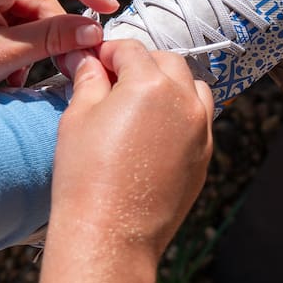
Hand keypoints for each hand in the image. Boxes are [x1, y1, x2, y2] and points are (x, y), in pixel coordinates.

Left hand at [0, 0, 118, 104]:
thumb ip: (50, 40)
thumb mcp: (0, 59)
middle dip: (46, 33)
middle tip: (45, 72)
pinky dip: (12, 38)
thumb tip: (94, 30)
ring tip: (9, 77)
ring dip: (28, 42)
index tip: (110, 8)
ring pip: (24, 7)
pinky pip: (6, 10)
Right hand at [49, 38, 213, 260]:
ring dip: (169, 86)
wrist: (110, 233)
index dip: (108, 51)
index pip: (130, 50)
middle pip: (167, 63)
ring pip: (192, 88)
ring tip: (139, 105)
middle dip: (140, 65)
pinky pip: (199, 121)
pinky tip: (154, 133)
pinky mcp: (204, 157)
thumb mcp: (78, 117)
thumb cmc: (86, 175)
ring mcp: (200, 130)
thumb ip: (89, 81)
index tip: (94, 61)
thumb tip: (88, 60)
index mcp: (150, 83)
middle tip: (112, 82)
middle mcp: (183, 101)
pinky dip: (181, 115)